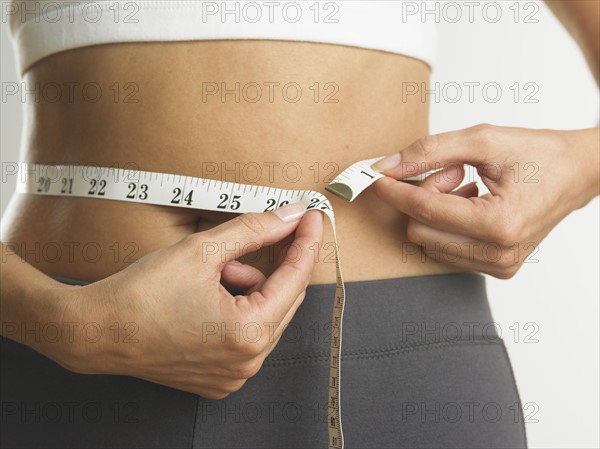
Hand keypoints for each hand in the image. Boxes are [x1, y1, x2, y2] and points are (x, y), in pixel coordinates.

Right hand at [57, 204, 322, 398]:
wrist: (98, 331)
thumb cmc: (142, 293)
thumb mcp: (202, 250)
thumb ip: (254, 230)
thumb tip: (290, 216)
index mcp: (249, 332)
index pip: (295, 278)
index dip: (305, 242)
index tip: (312, 217)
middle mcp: (249, 361)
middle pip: (284, 298)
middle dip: (272, 264)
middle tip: (263, 234)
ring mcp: (235, 373)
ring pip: (265, 315)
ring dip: (250, 287)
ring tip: (213, 274)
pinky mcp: (222, 377)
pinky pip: (248, 334)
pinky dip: (239, 309)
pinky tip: (208, 297)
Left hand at [371, 124, 598, 278]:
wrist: (577, 173)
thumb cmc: (538, 154)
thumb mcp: (482, 140)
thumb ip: (428, 151)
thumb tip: (385, 167)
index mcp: (499, 223)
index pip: (425, 210)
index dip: (394, 190)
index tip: (372, 177)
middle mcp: (499, 253)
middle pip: (419, 231)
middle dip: (423, 197)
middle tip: (450, 172)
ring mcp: (498, 266)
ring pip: (428, 242)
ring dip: (435, 211)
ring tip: (466, 186)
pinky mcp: (497, 268)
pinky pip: (445, 249)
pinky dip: (445, 224)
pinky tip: (469, 203)